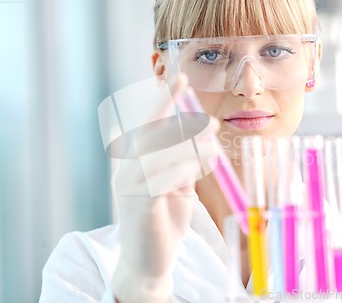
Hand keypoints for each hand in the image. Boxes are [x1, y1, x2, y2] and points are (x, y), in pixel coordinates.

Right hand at [110, 74, 218, 301]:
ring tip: (211, 156)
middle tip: (213, 126)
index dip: (165, 100)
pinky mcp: (139, 202)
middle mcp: (128, 167)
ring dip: (194, 151)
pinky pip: (165, 176)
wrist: (148, 262)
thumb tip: (202, 136)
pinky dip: (184, 170)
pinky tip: (195, 174)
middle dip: (190, 127)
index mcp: (135, 160)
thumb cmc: (165, 221)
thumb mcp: (178, 186)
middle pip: (159, 133)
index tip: (180, 78)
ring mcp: (129, 184)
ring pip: (165, 152)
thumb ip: (183, 161)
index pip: (150, 123)